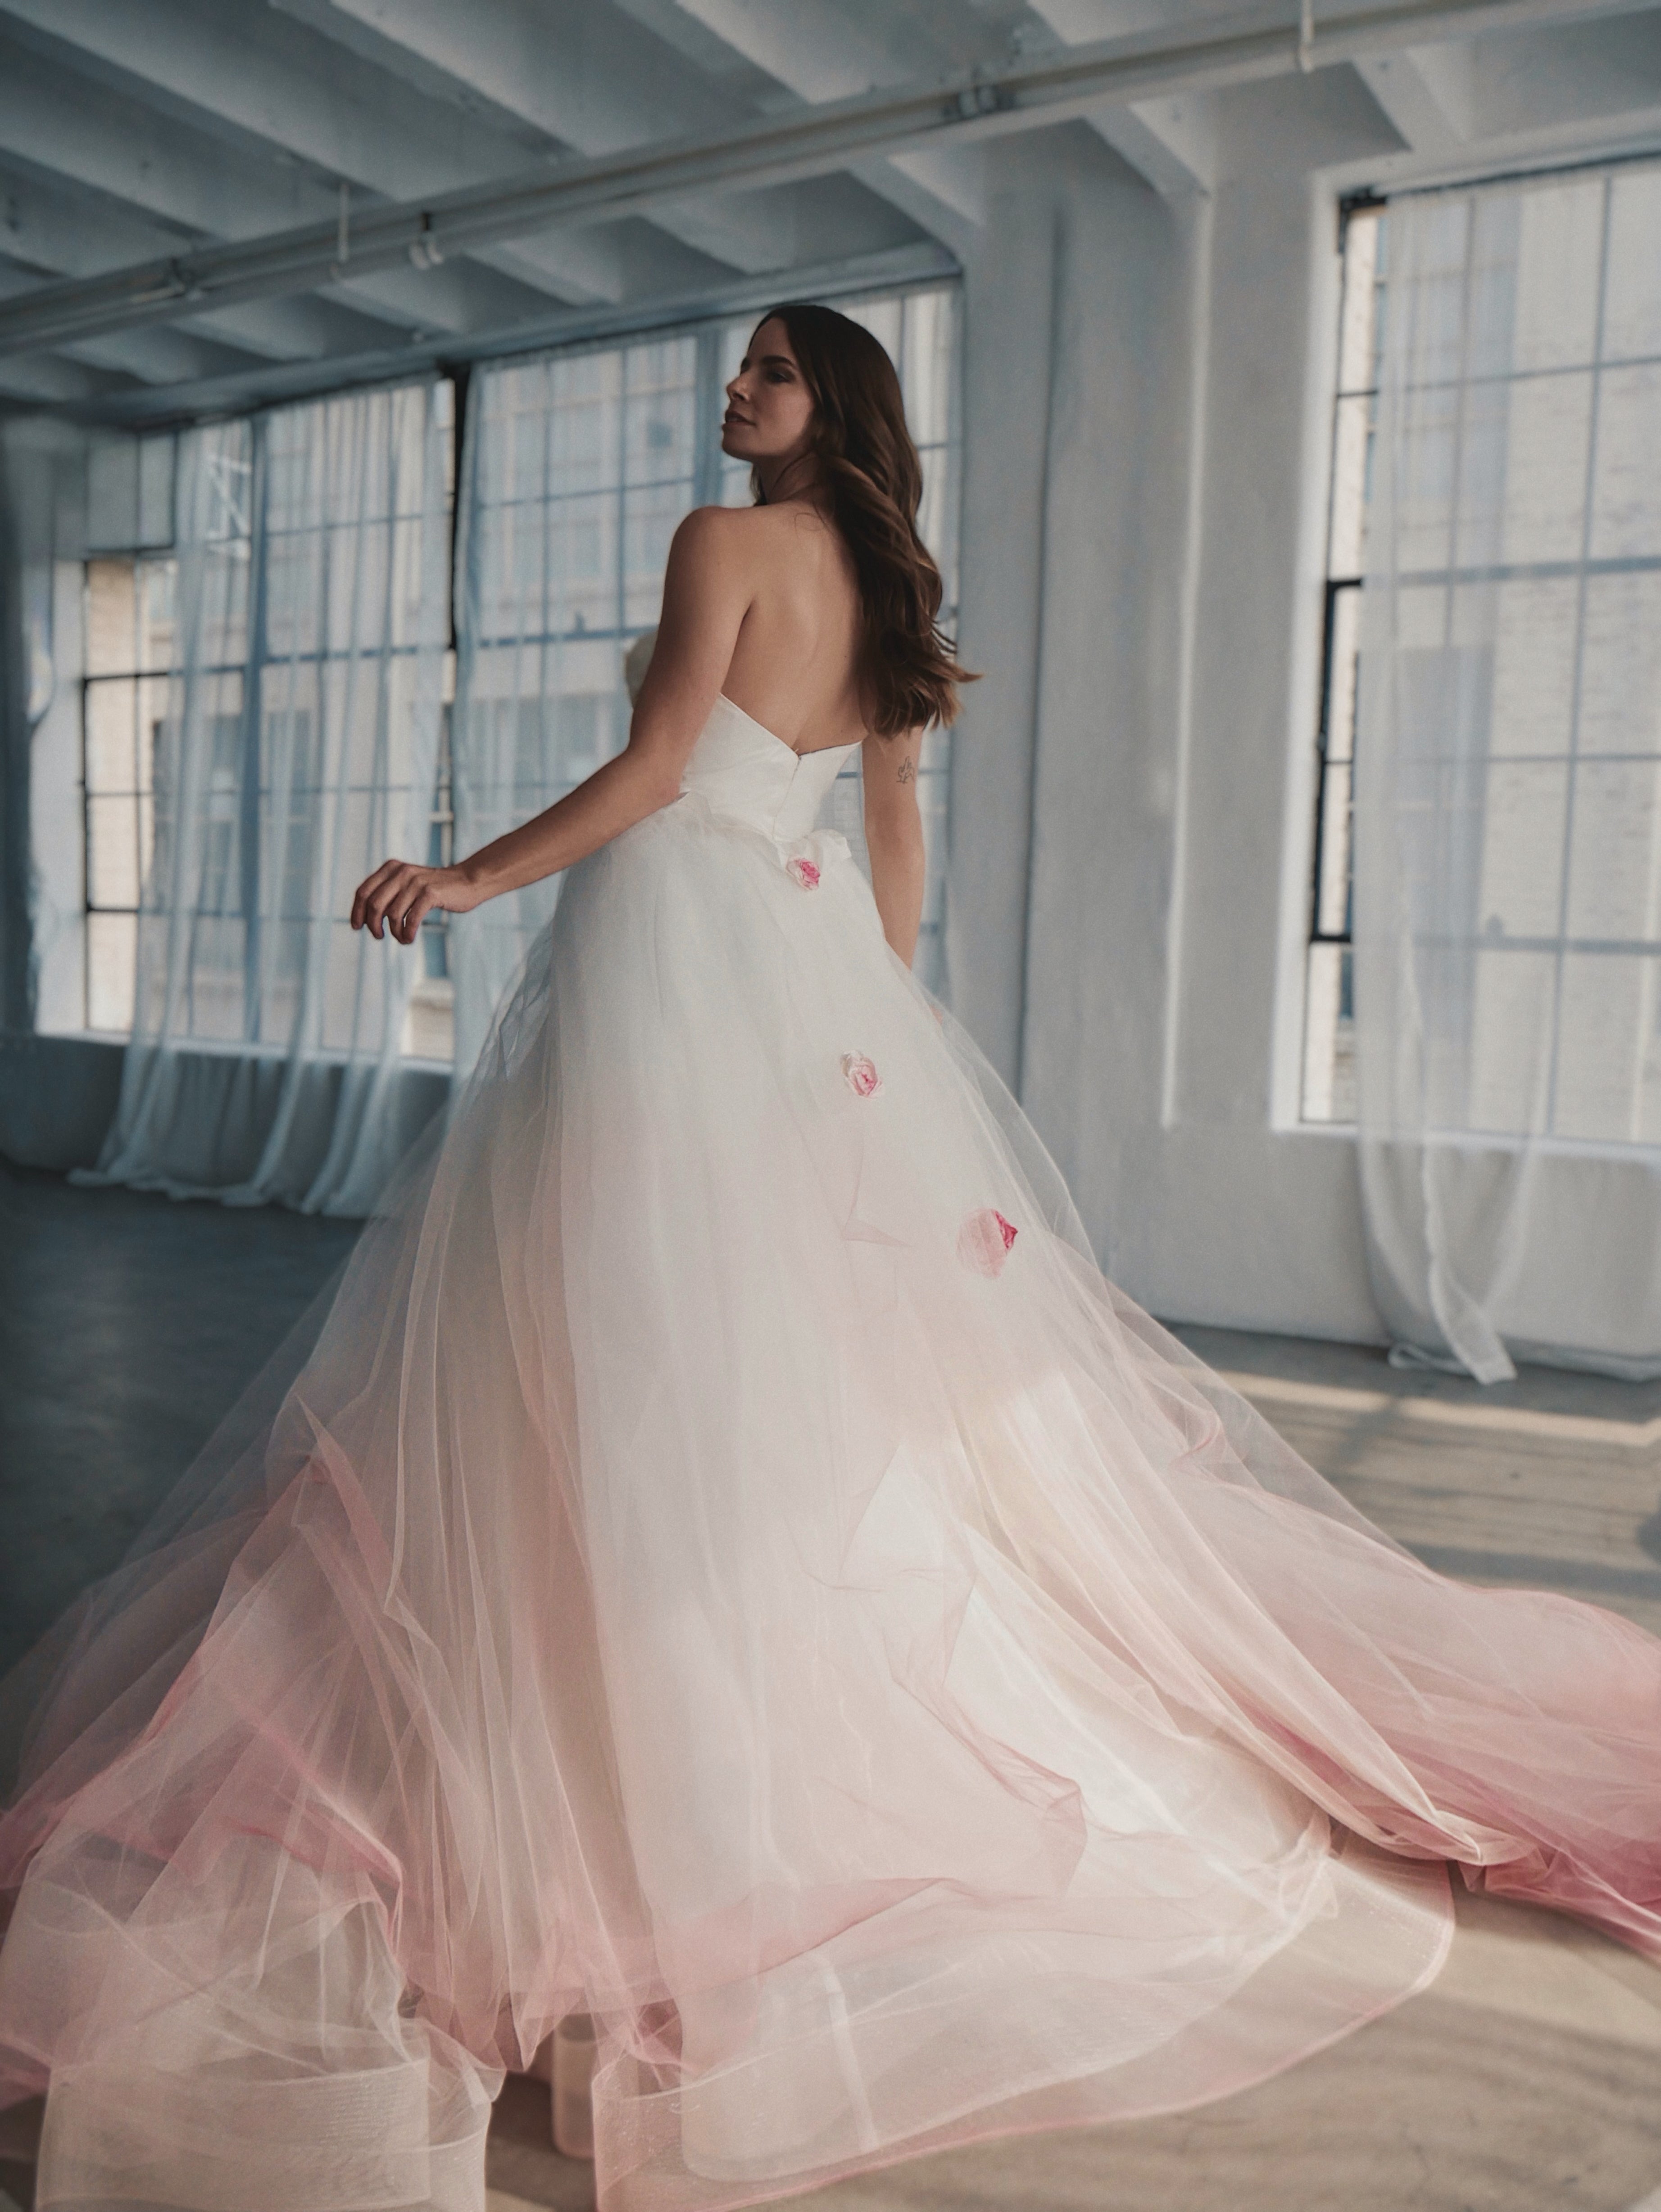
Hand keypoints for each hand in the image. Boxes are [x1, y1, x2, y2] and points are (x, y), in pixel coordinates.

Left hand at [350, 859, 481, 944]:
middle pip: (374, 904)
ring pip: (392, 914)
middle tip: (379, 935)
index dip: (356, 911)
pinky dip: (407, 933)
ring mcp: (416, 882)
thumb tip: (366, 917)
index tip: (357, 927)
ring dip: (394, 932)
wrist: (467, 881)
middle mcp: (401, 872)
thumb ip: (389, 893)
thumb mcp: (407, 884)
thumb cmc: (435, 889)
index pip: (363, 891)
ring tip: (401, 938)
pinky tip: (409, 938)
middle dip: (373, 925)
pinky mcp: (430, 893)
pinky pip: (411, 919)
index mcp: (391, 868)